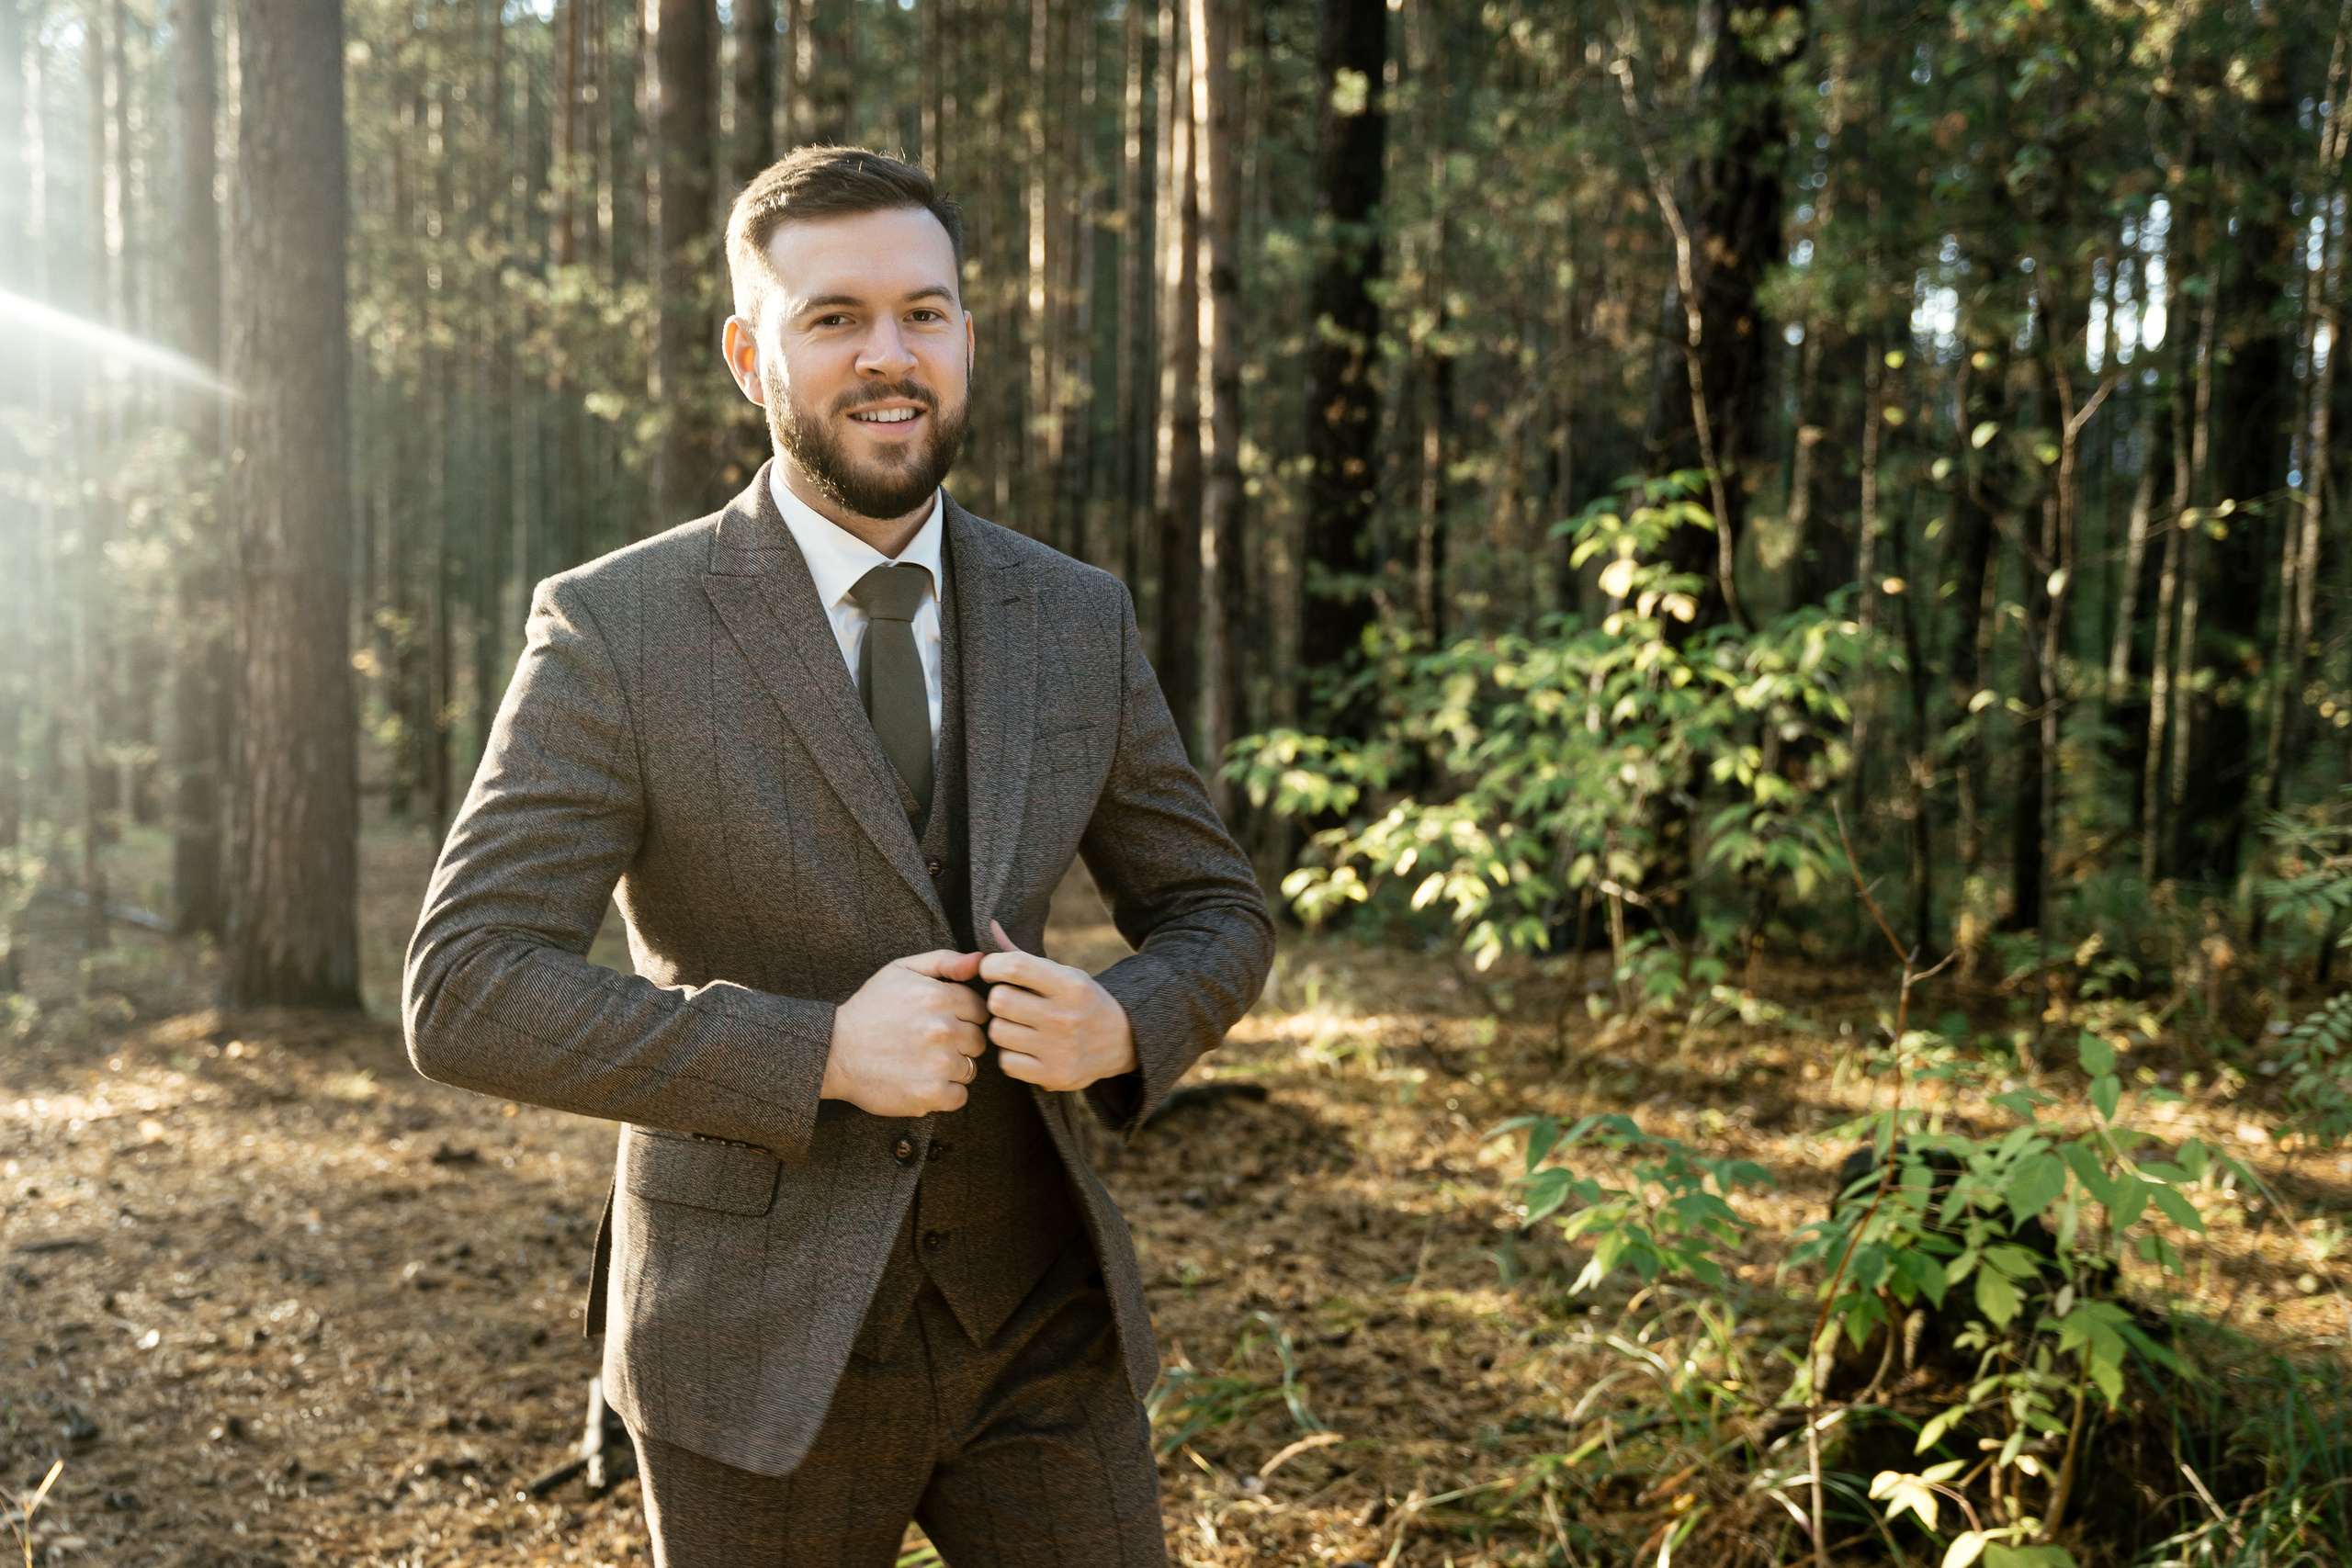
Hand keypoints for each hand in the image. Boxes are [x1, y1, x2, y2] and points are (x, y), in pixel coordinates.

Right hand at [823, 949, 988, 1116]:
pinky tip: (921, 1083)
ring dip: (951, 1070)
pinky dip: (944, 1095)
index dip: (962, 1018)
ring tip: (921, 1064)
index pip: (980, 1011)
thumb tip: (981, 960)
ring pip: (970, 1069)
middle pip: (978, 1041)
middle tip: (929, 1045)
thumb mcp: (901, 970)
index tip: (940, 1023)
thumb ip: (945, 961)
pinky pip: (959, 1097)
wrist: (833, 1051)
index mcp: (940, 997)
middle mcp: (943, 1029)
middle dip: (959, 1044)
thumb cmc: (869, 1009)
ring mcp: (938, 1063)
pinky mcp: (930, 1093)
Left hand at [978, 920, 1137, 1092]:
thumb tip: (990, 924)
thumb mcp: (1062, 974)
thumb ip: (1022, 954)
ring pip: (997, 1032)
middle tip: (1011, 1002)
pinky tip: (1027, 1048)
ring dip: (1003, 1027)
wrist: (1124, 1041)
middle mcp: (1066, 1017)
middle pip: (998, 1001)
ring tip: (1020, 1026)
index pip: (1014, 967)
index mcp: (1070, 985)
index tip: (993, 971)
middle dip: (999, 998)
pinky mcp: (1054, 1076)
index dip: (992, 966)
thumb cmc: (1081, 1001)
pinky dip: (1011, 1055)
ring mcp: (1060, 1049)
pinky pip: (1006, 1062)